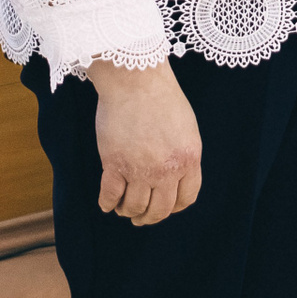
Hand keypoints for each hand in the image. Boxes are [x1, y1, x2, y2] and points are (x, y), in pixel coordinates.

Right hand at [87, 59, 201, 225]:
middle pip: (160, 210)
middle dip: (149, 217)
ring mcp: (140, 169)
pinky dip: (108, 204)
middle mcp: (167, 169)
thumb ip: (183, 153)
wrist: (136, 80)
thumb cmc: (161, 97)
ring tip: (123, 208)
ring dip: (128, 211)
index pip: (186, 198)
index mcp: (189, 159)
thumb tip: (176, 176)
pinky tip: (107, 203)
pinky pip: (110, 196)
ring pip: (134, 207)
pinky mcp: (115, 165)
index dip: (174, 207)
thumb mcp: (185, 127)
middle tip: (140, 217)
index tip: (165, 207)